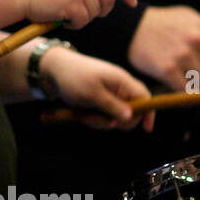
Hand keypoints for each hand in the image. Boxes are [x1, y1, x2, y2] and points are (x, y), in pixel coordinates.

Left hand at [40, 47, 154, 130]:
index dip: (148, 113)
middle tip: (96, 119)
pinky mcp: (98, 102)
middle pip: (130, 113)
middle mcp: (118, 88)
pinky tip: (81, 114)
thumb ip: (112, 106)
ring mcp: (108, 95)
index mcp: (121, 81)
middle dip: (114, 121)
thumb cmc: (73, 77)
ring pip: (114, 118)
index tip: (146, 129)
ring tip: (84, 114)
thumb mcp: (92, 93)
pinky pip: (102, 117)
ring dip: (99, 121)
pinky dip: (92, 119)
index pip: (145, 97)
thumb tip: (131, 117)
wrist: (51, 70)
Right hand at [127, 5, 199, 91]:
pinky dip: (181, 90)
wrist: (131, 28)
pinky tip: (174, 81)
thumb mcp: (190, 17)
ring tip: (183, 76)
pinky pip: (185, 89)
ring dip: (195, 85)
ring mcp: (181, 54)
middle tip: (193, 71)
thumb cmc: (164, 24)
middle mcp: (196, 39)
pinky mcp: (166, 68)